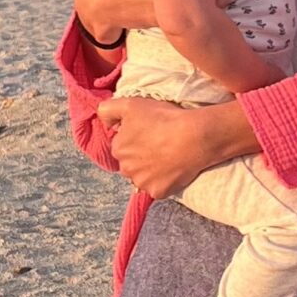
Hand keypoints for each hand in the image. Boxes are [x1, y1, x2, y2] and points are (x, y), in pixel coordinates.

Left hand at [97, 95, 249, 194]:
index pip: (122, 145)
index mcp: (118, 148)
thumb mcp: (131, 104)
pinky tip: (173, 169)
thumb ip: (108, 109)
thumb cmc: (163, 118)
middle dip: (141, 156)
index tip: (150, 132)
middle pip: (131, 163)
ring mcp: (142, 183)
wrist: (193, 137)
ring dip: (151, 170)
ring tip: (168, 156)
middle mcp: (125, 169)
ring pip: (143, 177)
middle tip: (160, 144)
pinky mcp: (158, 192)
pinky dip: (164, 181)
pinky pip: (158, 188)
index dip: (135, 138)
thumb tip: (103, 120)